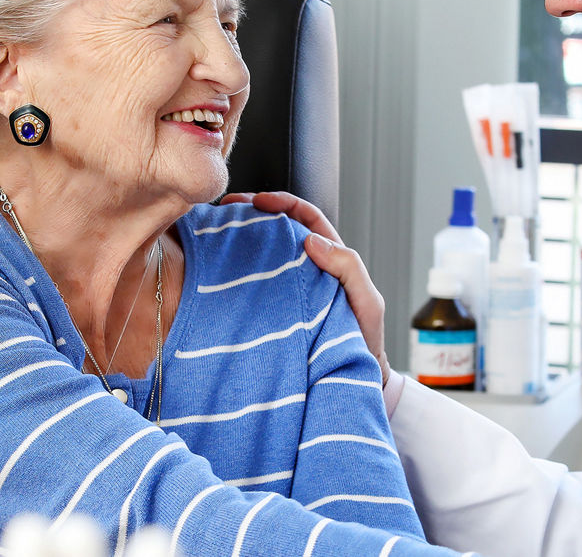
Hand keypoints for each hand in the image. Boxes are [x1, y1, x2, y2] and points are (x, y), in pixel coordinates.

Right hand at [221, 192, 389, 384]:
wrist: (350, 381)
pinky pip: (254, 287)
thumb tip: (311, 240)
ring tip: (215, 233)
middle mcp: (307, 270)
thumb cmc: (363, 342)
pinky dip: (236, 275)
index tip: (258, 201)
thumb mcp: (366, 302)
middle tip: (224, 210)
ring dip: (241, 241)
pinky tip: (217, 273)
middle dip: (253, 214)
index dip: (283, 203)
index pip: (306, 218)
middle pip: (279, 231)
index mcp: (331, 259)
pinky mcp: (274, 311)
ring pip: (264, 256)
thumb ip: (348, 268)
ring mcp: (289, 290)